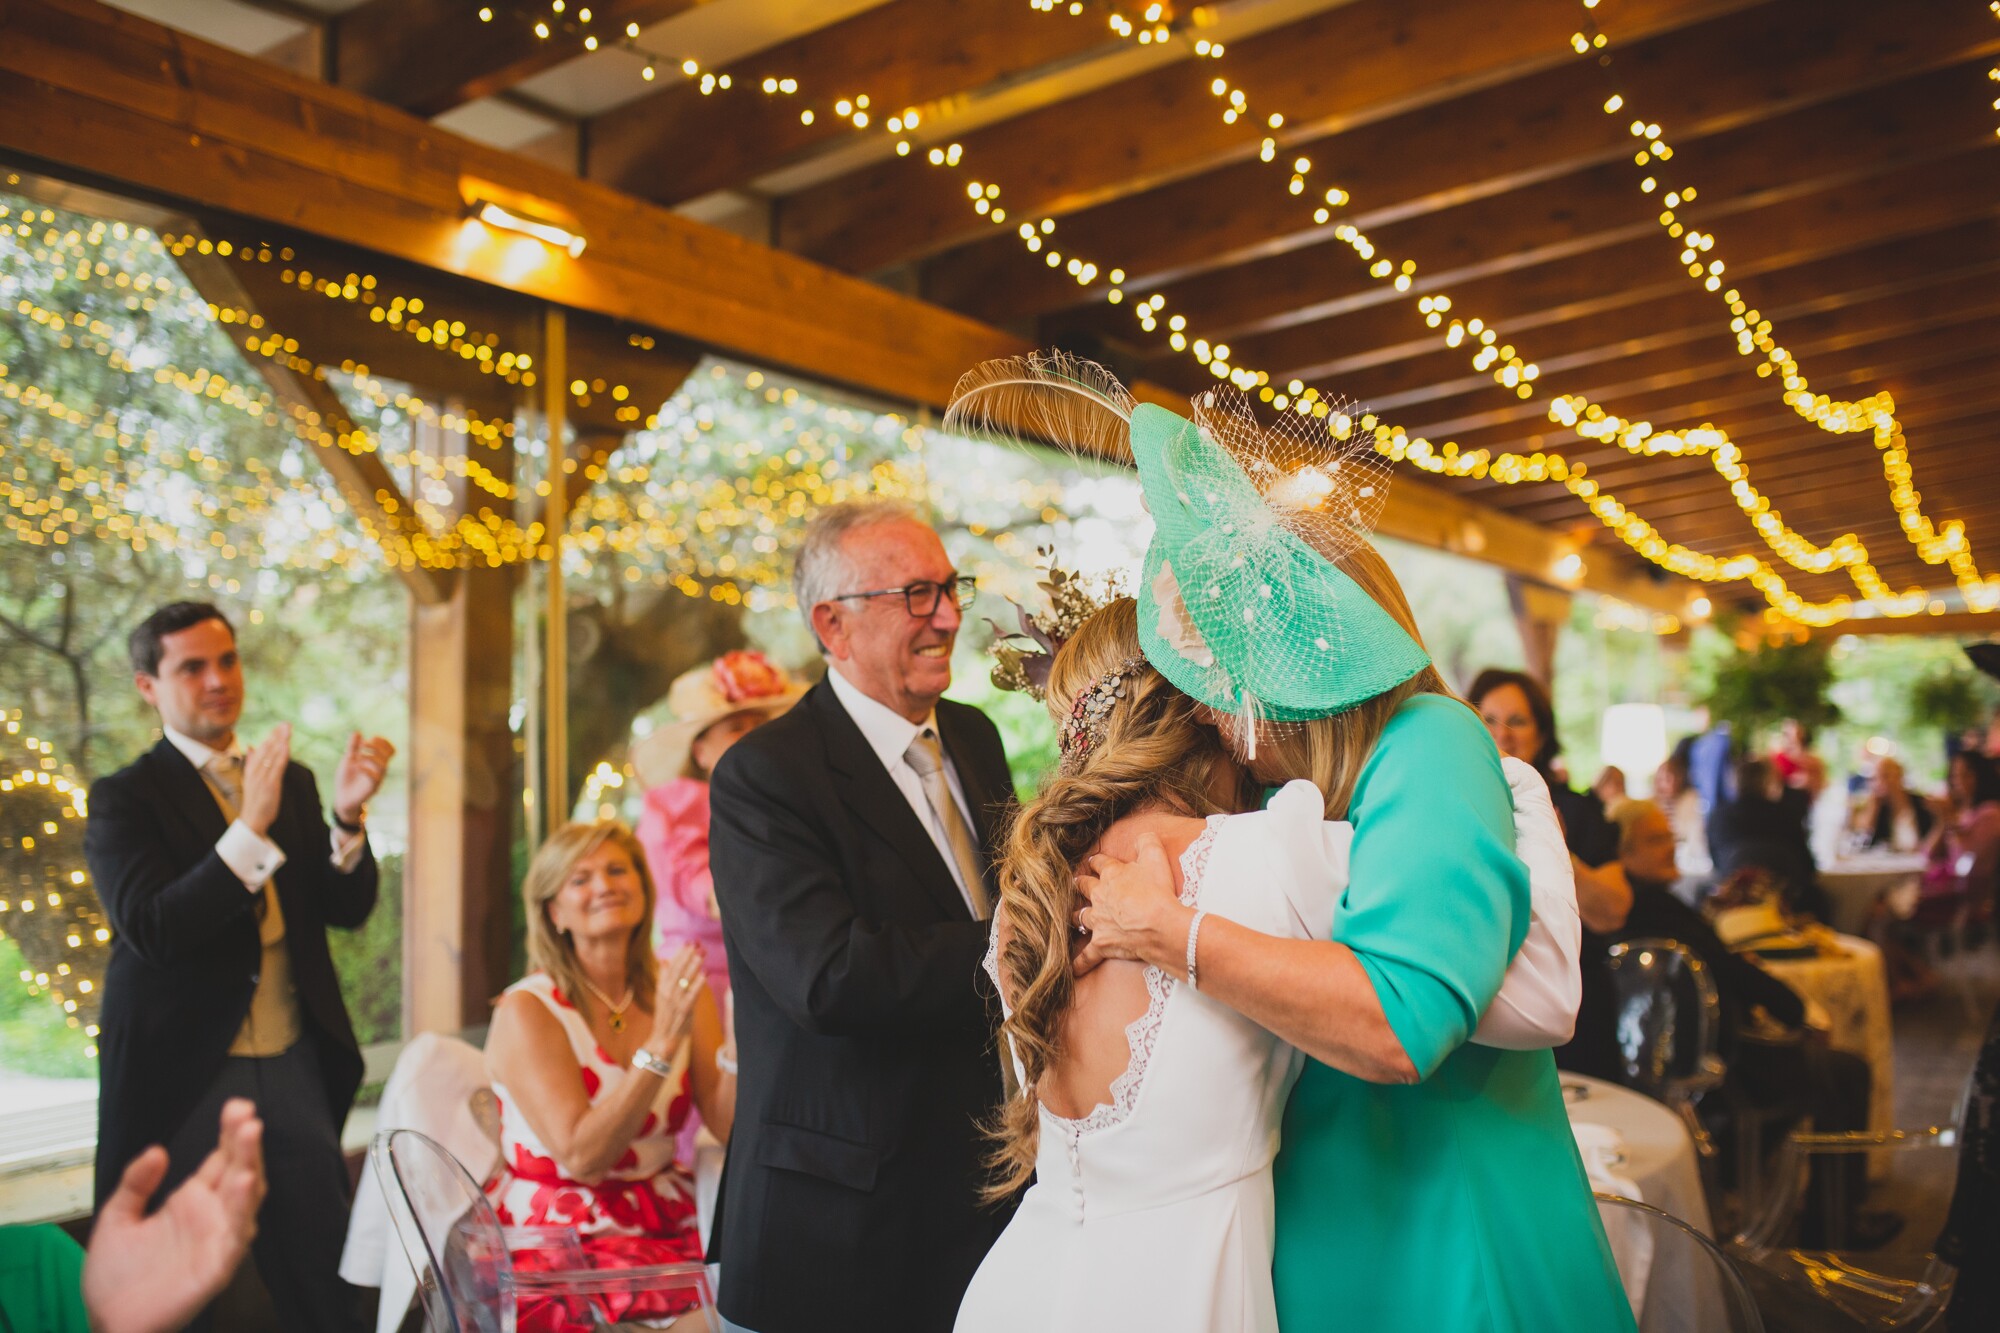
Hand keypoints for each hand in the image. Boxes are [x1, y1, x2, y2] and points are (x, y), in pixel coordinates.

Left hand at [82, 1098, 265, 1332]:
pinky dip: (242, 1211)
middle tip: (246, 1113)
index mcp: (192, 1201)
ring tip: (250, 1137)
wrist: (109, 1325)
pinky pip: (236, 1237)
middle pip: (239, 1170)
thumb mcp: (116, 1219)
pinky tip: (243, 1184)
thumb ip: (135, 1183)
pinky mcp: (216, 1267)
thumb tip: (157, 1149)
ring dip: (251, 1167)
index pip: (220, 1159)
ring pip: (246, 1199)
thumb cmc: (116, 1278)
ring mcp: (217, 1241)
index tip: (235, 1106)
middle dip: (245, 1141)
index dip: (231, 1132)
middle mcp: (212, 1217)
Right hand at [237, 724, 289, 835]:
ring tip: (287, 730)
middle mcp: (255, 771)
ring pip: (271, 756)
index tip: (280, 726)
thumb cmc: (254, 801)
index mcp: (251, 769)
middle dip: (277, 735)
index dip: (271, 736)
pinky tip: (287, 747)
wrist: (252, 820)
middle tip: (286, 723)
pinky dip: (281, 756)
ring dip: (280, 742)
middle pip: (267, 749)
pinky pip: (276, 768)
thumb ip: (251, 763)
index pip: (262, 748)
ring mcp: (262, 778)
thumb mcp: (250, 780)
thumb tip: (251, 746)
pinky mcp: (269, 785)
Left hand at [333, 732, 394, 825]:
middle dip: (377, 747)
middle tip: (364, 745)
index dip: (384, 742)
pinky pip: (375, 777)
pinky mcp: (372, 789)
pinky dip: (366, 768)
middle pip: (389, 755)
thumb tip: (358, 732)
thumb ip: (353, 747)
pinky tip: (356, 765)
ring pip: (383, 765)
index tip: (372, 738)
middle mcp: (380, 770)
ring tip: (359, 756)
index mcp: (377, 762)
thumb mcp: (348, 760)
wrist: (341, 797)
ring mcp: (377, 779)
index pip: (390, 750)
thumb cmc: (346, 779)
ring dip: (371, 757)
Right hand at [646, 944, 705, 1057]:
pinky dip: (697, 984)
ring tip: (702, 953)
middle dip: (687, 955)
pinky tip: (705, 974)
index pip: (670, 966)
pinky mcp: (683, 1012)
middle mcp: (666, 993)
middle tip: (697, 942)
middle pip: (677, 970)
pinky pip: (691, 995)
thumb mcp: (662, 996)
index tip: (689, 941)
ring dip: (693, 965)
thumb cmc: (666, 1018)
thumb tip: (664, 959)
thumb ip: (664, 978)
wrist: (662, 1041)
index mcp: (661, 988)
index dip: (680, 953)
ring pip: (684, 980)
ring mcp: (674, 1002)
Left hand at [1071, 832, 1187, 976]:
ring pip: (1079, 916)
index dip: (1098, 861)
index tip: (1095, 861)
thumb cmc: (1159, 891)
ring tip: (1073, 916)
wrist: (1159, 924)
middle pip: (1084, 887)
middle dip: (1081, 884)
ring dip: (1076, 915)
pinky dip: (1079, 962)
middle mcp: (1099, 896)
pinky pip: (1086, 956)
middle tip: (1077, 883)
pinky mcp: (1102, 944)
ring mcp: (1098, 921)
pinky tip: (1070, 969)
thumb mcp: (1156, 857)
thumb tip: (1143, 836)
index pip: (1099, 863)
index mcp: (1111, 874)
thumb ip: (1147, 842)